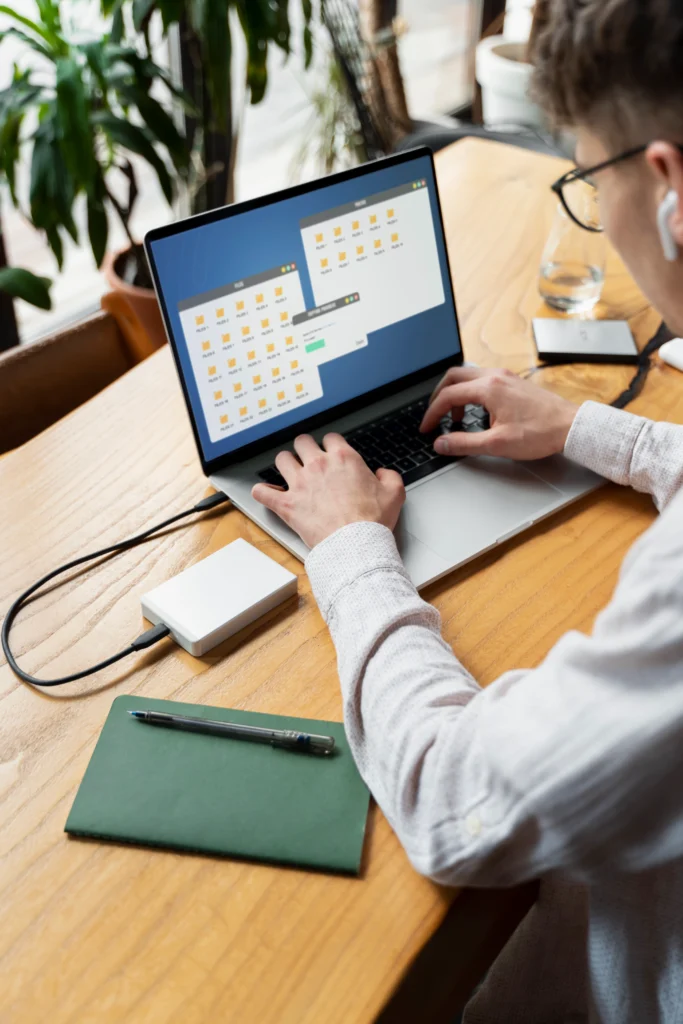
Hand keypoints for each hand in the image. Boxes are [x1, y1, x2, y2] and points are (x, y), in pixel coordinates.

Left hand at [251, 433, 405, 548]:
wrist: (355, 544)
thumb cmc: (372, 521)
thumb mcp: (394, 494)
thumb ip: (389, 477)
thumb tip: (383, 473)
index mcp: (344, 459)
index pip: (330, 438)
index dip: (330, 445)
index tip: (331, 453)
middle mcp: (318, 465)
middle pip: (302, 442)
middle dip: (304, 449)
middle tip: (308, 459)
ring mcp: (300, 483)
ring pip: (281, 459)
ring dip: (285, 464)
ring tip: (289, 472)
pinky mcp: (286, 504)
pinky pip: (263, 492)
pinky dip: (262, 492)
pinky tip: (265, 492)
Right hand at [420, 366, 578, 459]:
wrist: (570, 426)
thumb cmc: (539, 433)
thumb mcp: (497, 444)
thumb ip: (464, 443)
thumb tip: (441, 444)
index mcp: (488, 388)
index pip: (448, 396)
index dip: (432, 414)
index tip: (427, 428)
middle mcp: (495, 376)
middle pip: (454, 377)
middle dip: (439, 397)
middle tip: (434, 416)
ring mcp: (505, 376)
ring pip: (468, 376)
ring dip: (455, 394)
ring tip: (454, 417)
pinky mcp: (513, 381)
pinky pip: (483, 379)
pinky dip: (471, 392)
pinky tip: (476, 411)